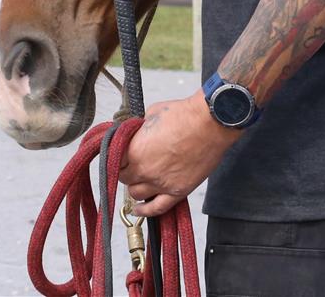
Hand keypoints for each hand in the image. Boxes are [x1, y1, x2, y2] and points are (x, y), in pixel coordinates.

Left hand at [118, 92, 241, 216]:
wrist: (210, 123)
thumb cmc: (184, 115)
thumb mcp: (151, 114)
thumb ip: (139, 129)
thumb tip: (135, 132)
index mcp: (134, 150)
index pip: (114, 161)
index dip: (117, 157)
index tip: (122, 155)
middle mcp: (144, 170)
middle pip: (124, 179)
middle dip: (127, 171)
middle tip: (133, 164)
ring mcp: (161, 183)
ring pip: (136, 194)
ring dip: (136, 187)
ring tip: (140, 180)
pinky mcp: (178, 191)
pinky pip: (156, 208)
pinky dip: (145, 211)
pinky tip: (139, 210)